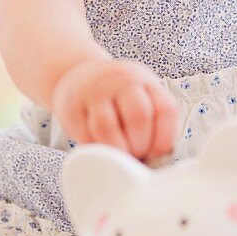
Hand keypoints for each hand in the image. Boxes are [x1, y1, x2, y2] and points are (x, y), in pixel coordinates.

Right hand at [51, 58, 178, 163]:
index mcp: (145, 80)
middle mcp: (120, 81)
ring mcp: (94, 92)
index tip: (157, 154)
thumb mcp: (140, 94)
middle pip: (138, 116)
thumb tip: (157, 160)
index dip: (164, 139)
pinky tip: (102, 150)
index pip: (165, 109)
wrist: (75, 75)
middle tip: (136, 155)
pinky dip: (96, 151)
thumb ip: (153, 121)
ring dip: (117, 151)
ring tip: (120, 155)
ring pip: (107, 127)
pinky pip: (85, 137)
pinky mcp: (72, 108)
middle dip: (141, 146)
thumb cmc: (115, 96)